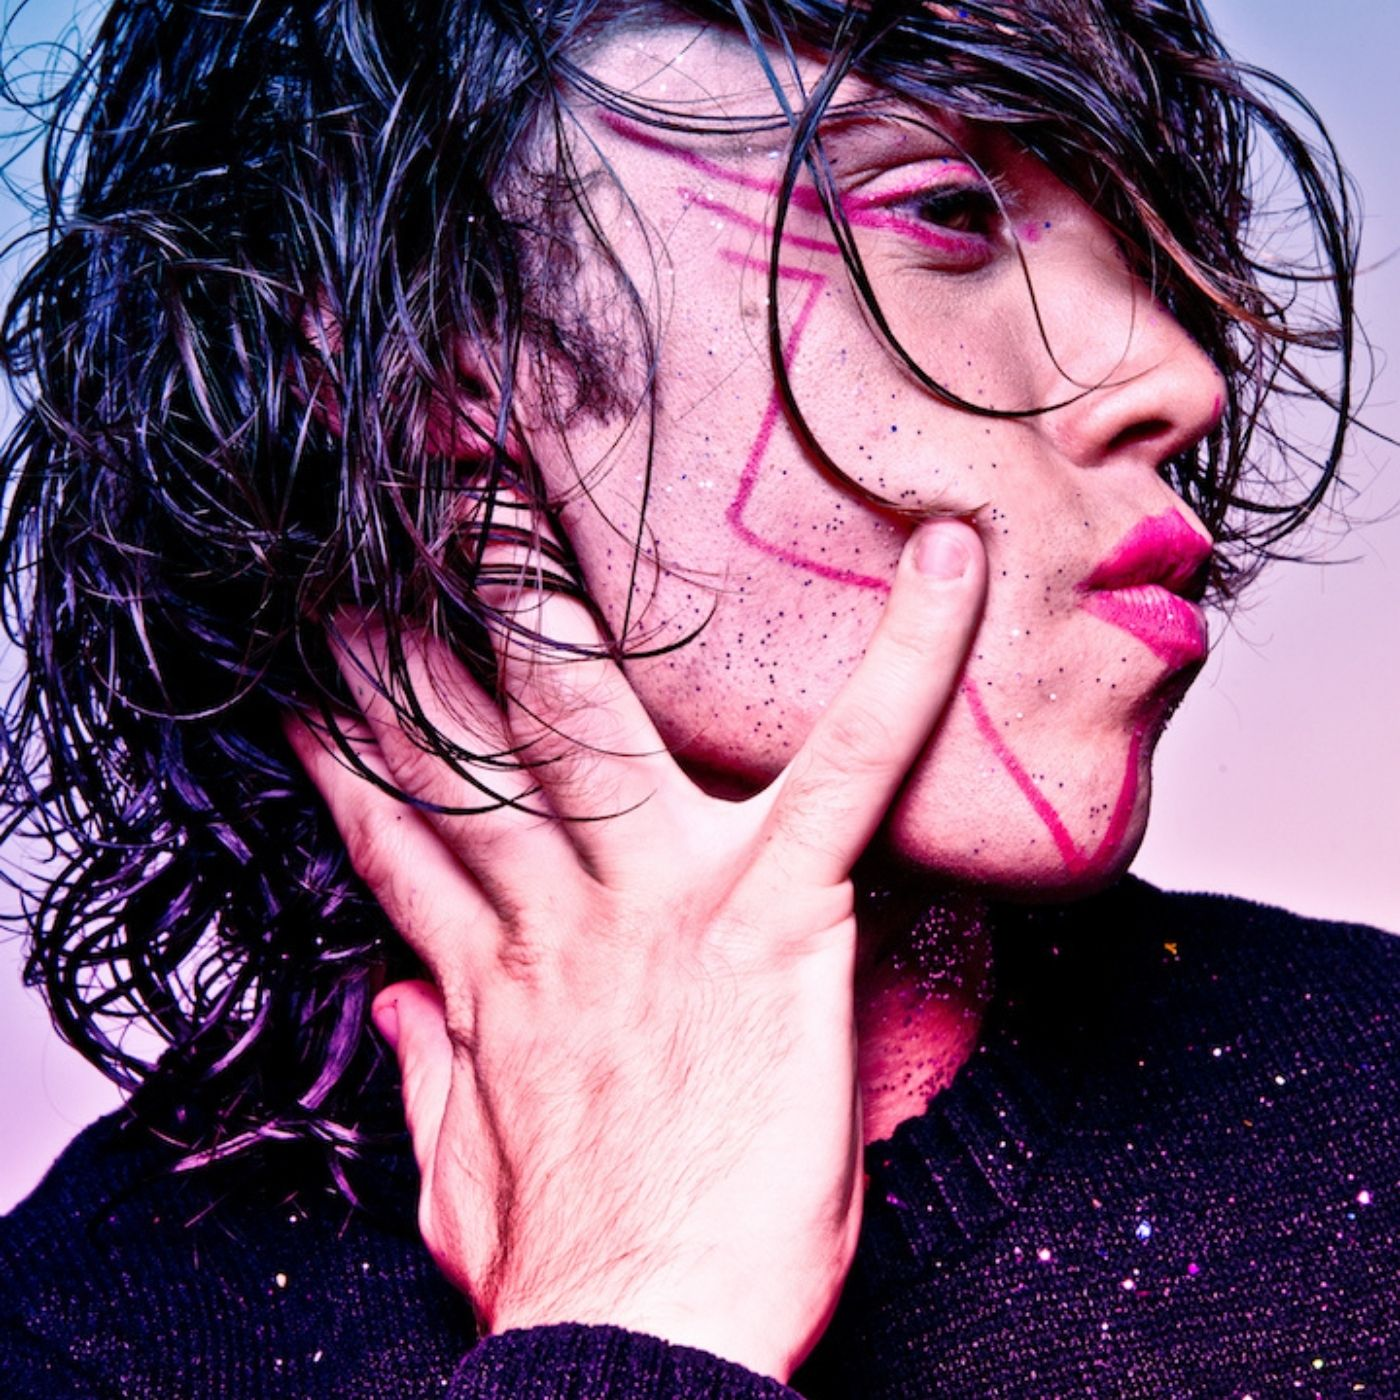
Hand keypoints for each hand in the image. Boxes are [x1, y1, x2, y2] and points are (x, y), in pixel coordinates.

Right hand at [288, 518, 984, 1381]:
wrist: (651, 1347)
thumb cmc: (583, 1272)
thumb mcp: (461, 1180)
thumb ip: (426, 1077)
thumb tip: (392, 1010)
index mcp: (497, 979)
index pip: (402, 837)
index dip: (347, 753)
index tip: (314, 677)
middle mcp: (561, 915)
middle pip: (465, 750)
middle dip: (415, 640)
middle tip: (387, 540)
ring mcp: (663, 897)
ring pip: (590, 723)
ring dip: (550, 606)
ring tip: (532, 495)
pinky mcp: (777, 912)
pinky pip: (848, 762)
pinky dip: (904, 661)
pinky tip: (946, 568)